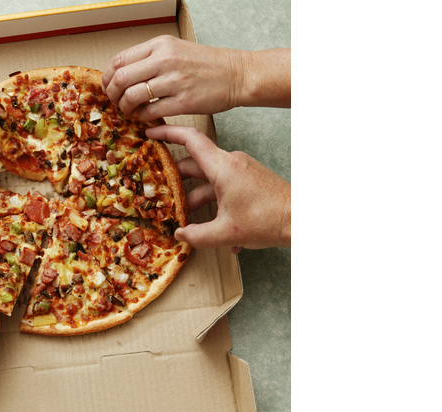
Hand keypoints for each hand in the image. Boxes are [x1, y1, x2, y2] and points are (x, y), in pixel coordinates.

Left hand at [102, 35, 289, 120]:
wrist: (236, 74)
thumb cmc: (205, 64)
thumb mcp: (175, 50)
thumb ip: (149, 59)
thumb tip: (121, 75)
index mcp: (160, 45)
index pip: (120, 60)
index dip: (108, 77)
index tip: (109, 88)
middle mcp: (165, 60)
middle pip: (121, 78)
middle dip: (113, 94)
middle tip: (117, 102)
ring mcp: (174, 81)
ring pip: (132, 96)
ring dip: (126, 108)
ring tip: (131, 111)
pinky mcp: (184, 102)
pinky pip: (151, 112)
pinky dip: (143, 117)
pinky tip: (146, 117)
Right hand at [146, 125, 289, 252]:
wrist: (302, 220)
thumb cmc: (268, 220)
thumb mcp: (227, 232)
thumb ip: (197, 235)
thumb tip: (180, 235)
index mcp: (223, 167)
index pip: (189, 139)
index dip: (167, 134)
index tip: (149, 134)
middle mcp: (230, 163)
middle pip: (194, 164)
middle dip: (175, 180)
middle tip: (158, 189)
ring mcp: (240, 171)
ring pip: (208, 180)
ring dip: (195, 198)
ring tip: (185, 219)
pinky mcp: (248, 181)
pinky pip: (223, 188)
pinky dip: (215, 205)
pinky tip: (216, 231)